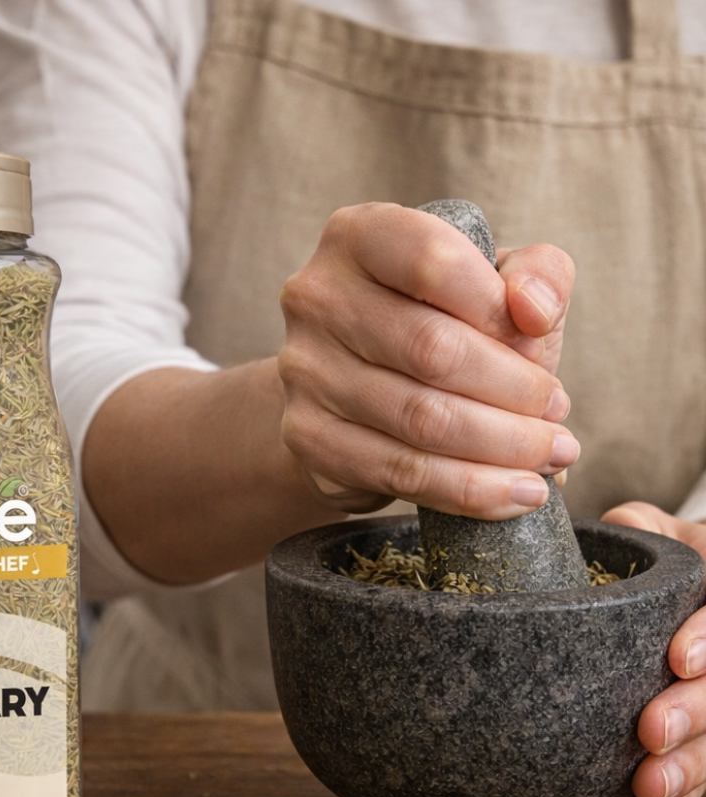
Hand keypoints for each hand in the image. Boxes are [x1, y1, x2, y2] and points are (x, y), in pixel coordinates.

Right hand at [278, 202, 579, 517]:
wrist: (352, 388)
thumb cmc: (435, 324)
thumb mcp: (492, 283)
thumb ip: (534, 274)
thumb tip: (534, 310)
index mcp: (358, 236)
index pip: (433, 262)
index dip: (499, 310)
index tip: (541, 344)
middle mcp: (317, 298)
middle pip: (431, 350)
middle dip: (514, 392)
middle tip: (559, 419)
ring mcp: (304, 371)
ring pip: (420, 419)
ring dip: (502, 448)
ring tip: (550, 458)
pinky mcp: (306, 436)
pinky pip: (399, 471)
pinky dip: (468, 489)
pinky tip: (513, 493)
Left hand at [601, 502, 705, 796]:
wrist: (670, 594)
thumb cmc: (659, 560)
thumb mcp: (653, 532)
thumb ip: (644, 528)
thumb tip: (627, 525)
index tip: (677, 659)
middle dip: (695, 715)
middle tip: (650, 731)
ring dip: (688, 772)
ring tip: (646, 790)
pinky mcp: (697, 740)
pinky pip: (699, 779)